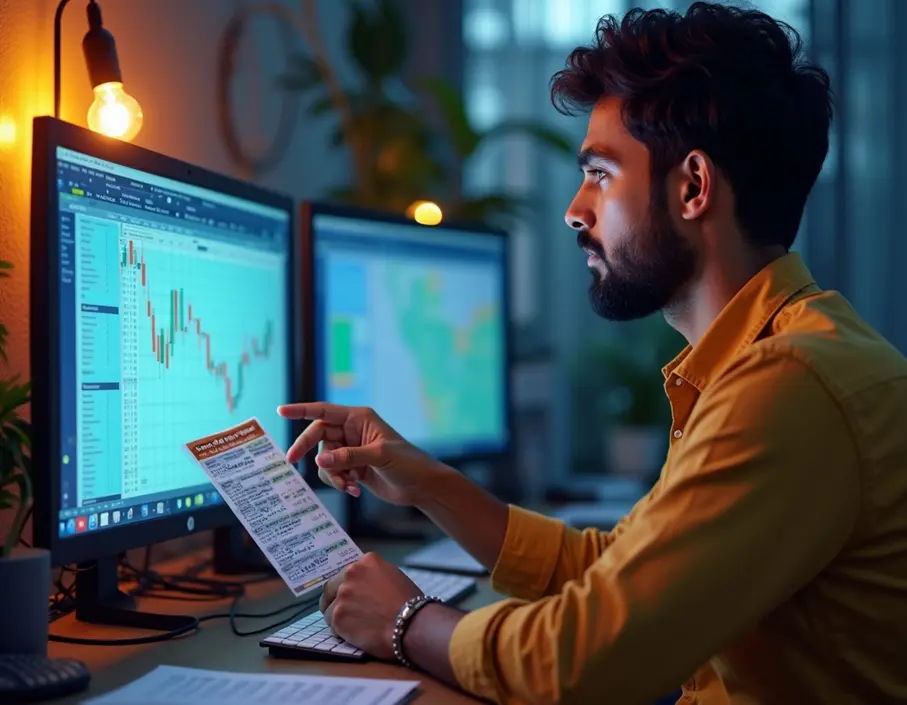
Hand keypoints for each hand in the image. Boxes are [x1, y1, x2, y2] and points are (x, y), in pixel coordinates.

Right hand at [277, 402, 446, 505]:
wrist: (421, 486)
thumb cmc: (408, 463)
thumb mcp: (379, 456)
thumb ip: (349, 456)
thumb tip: (320, 459)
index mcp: (359, 418)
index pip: (324, 411)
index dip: (301, 410)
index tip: (281, 411)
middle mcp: (352, 431)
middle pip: (318, 436)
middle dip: (306, 448)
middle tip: (291, 462)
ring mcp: (351, 450)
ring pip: (325, 458)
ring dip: (331, 473)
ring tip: (348, 485)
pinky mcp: (353, 468)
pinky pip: (333, 472)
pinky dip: (338, 482)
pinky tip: (354, 490)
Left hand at [319, 553, 421, 660]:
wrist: (411, 624)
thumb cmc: (410, 604)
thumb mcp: (393, 578)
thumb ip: (374, 578)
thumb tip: (364, 587)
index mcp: (367, 561)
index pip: (346, 573)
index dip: (347, 587)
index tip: (350, 597)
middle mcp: (351, 573)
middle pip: (331, 588)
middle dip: (334, 600)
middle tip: (344, 613)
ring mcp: (343, 594)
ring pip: (329, 608)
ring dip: (339, 617)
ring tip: (356, 627)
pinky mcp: (338, 615)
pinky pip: (332, 625)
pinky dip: (341, 632)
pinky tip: (357, 635)